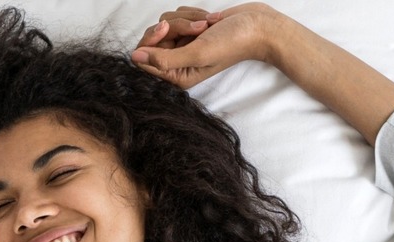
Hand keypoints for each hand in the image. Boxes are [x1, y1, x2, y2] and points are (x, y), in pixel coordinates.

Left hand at [131, 3, 281, 88]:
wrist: (258, 26)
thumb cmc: (232, 44)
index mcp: (176, 76)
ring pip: (166, 23)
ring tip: (208, 26)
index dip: (150, 41)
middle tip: (197, 28)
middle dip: (174, 26)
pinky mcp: (189, 29)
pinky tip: (210, 21)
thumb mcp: (197, 54)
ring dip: (187, 19)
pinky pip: (177, 14)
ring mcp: (183, 45)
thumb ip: (164, 59)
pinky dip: (193, 14)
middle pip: (153, 38)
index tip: (166, 29)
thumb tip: (134, 57)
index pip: (144, 59)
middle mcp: (177, 62)